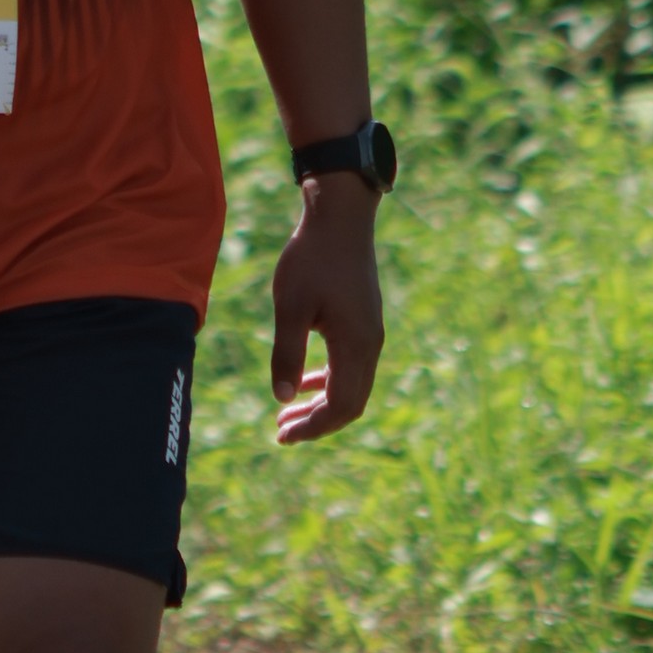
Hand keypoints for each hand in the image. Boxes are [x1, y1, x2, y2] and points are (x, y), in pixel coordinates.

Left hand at [269, 176, 384, 444]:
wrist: (339, 218)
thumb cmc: (311, 259)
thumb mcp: (290, 308)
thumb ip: (287, 354)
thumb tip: (282, 398)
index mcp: (355, 345)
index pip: (341, 406)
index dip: (313, 427)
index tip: (282, 434)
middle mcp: (369, 344)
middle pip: (351, 403)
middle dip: (317, 422)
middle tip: (281, 430)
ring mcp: (370, 333)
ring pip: (352, 385)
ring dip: (321, 403)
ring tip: (287, 411)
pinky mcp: (364, 321)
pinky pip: (351, 365)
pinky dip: (329, 380)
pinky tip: (305, 380)